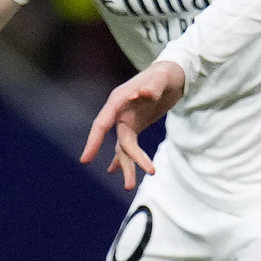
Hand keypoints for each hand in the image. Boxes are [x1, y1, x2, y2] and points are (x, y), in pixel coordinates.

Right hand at [83, 60, 186, 189]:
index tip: (86, 159)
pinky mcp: (136, 125)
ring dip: (127, 166)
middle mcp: (119, 112)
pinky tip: (119, 172)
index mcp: (119, 100)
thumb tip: (143, 94)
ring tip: (130, 187)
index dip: (93, 141)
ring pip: (124, 148)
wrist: (174, 73)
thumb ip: (153, 86)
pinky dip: (126, 159)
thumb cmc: (166, 73)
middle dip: (124, 163)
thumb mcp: (162, 77)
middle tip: (130, 185)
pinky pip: (128, 146)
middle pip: (118, 142)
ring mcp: (127, 119)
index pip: (102, 123)